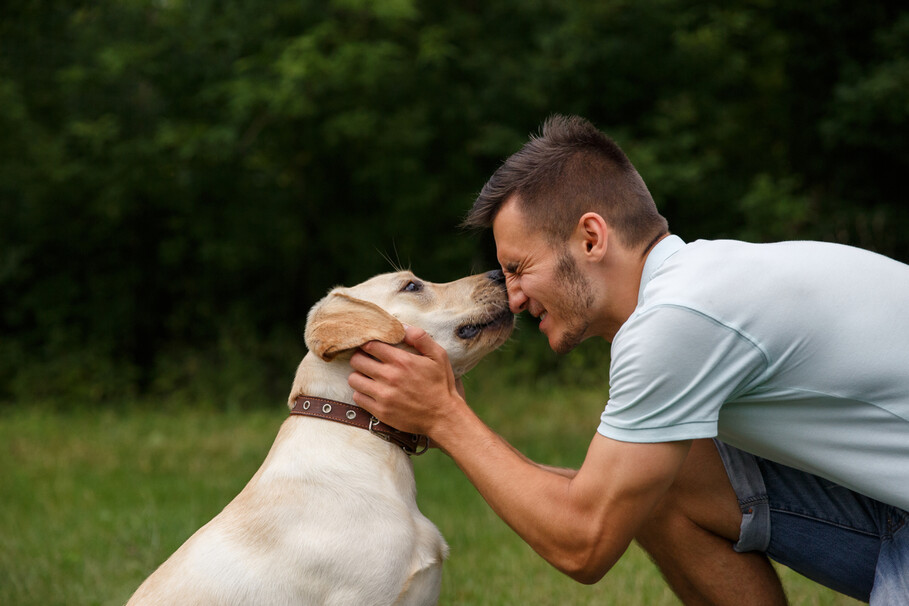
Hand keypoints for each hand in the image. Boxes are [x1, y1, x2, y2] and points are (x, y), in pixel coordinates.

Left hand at [348, 325, 463, 435]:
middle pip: (357, 360)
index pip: (370, 345)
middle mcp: (390, 377)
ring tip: (367, 376)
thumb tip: (401, 326)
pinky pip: (358, 397)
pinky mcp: (380, 411)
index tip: (370, 347)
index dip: (367, 344)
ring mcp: (383, 395)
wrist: (443, 417)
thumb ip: (420, 337)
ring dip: (359, 375)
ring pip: (354, 379)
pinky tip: (371, 391)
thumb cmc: (441, 384)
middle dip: (360, 358)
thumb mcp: (438, 355)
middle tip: (367, 360)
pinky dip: (361, 393)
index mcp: (402, 361)